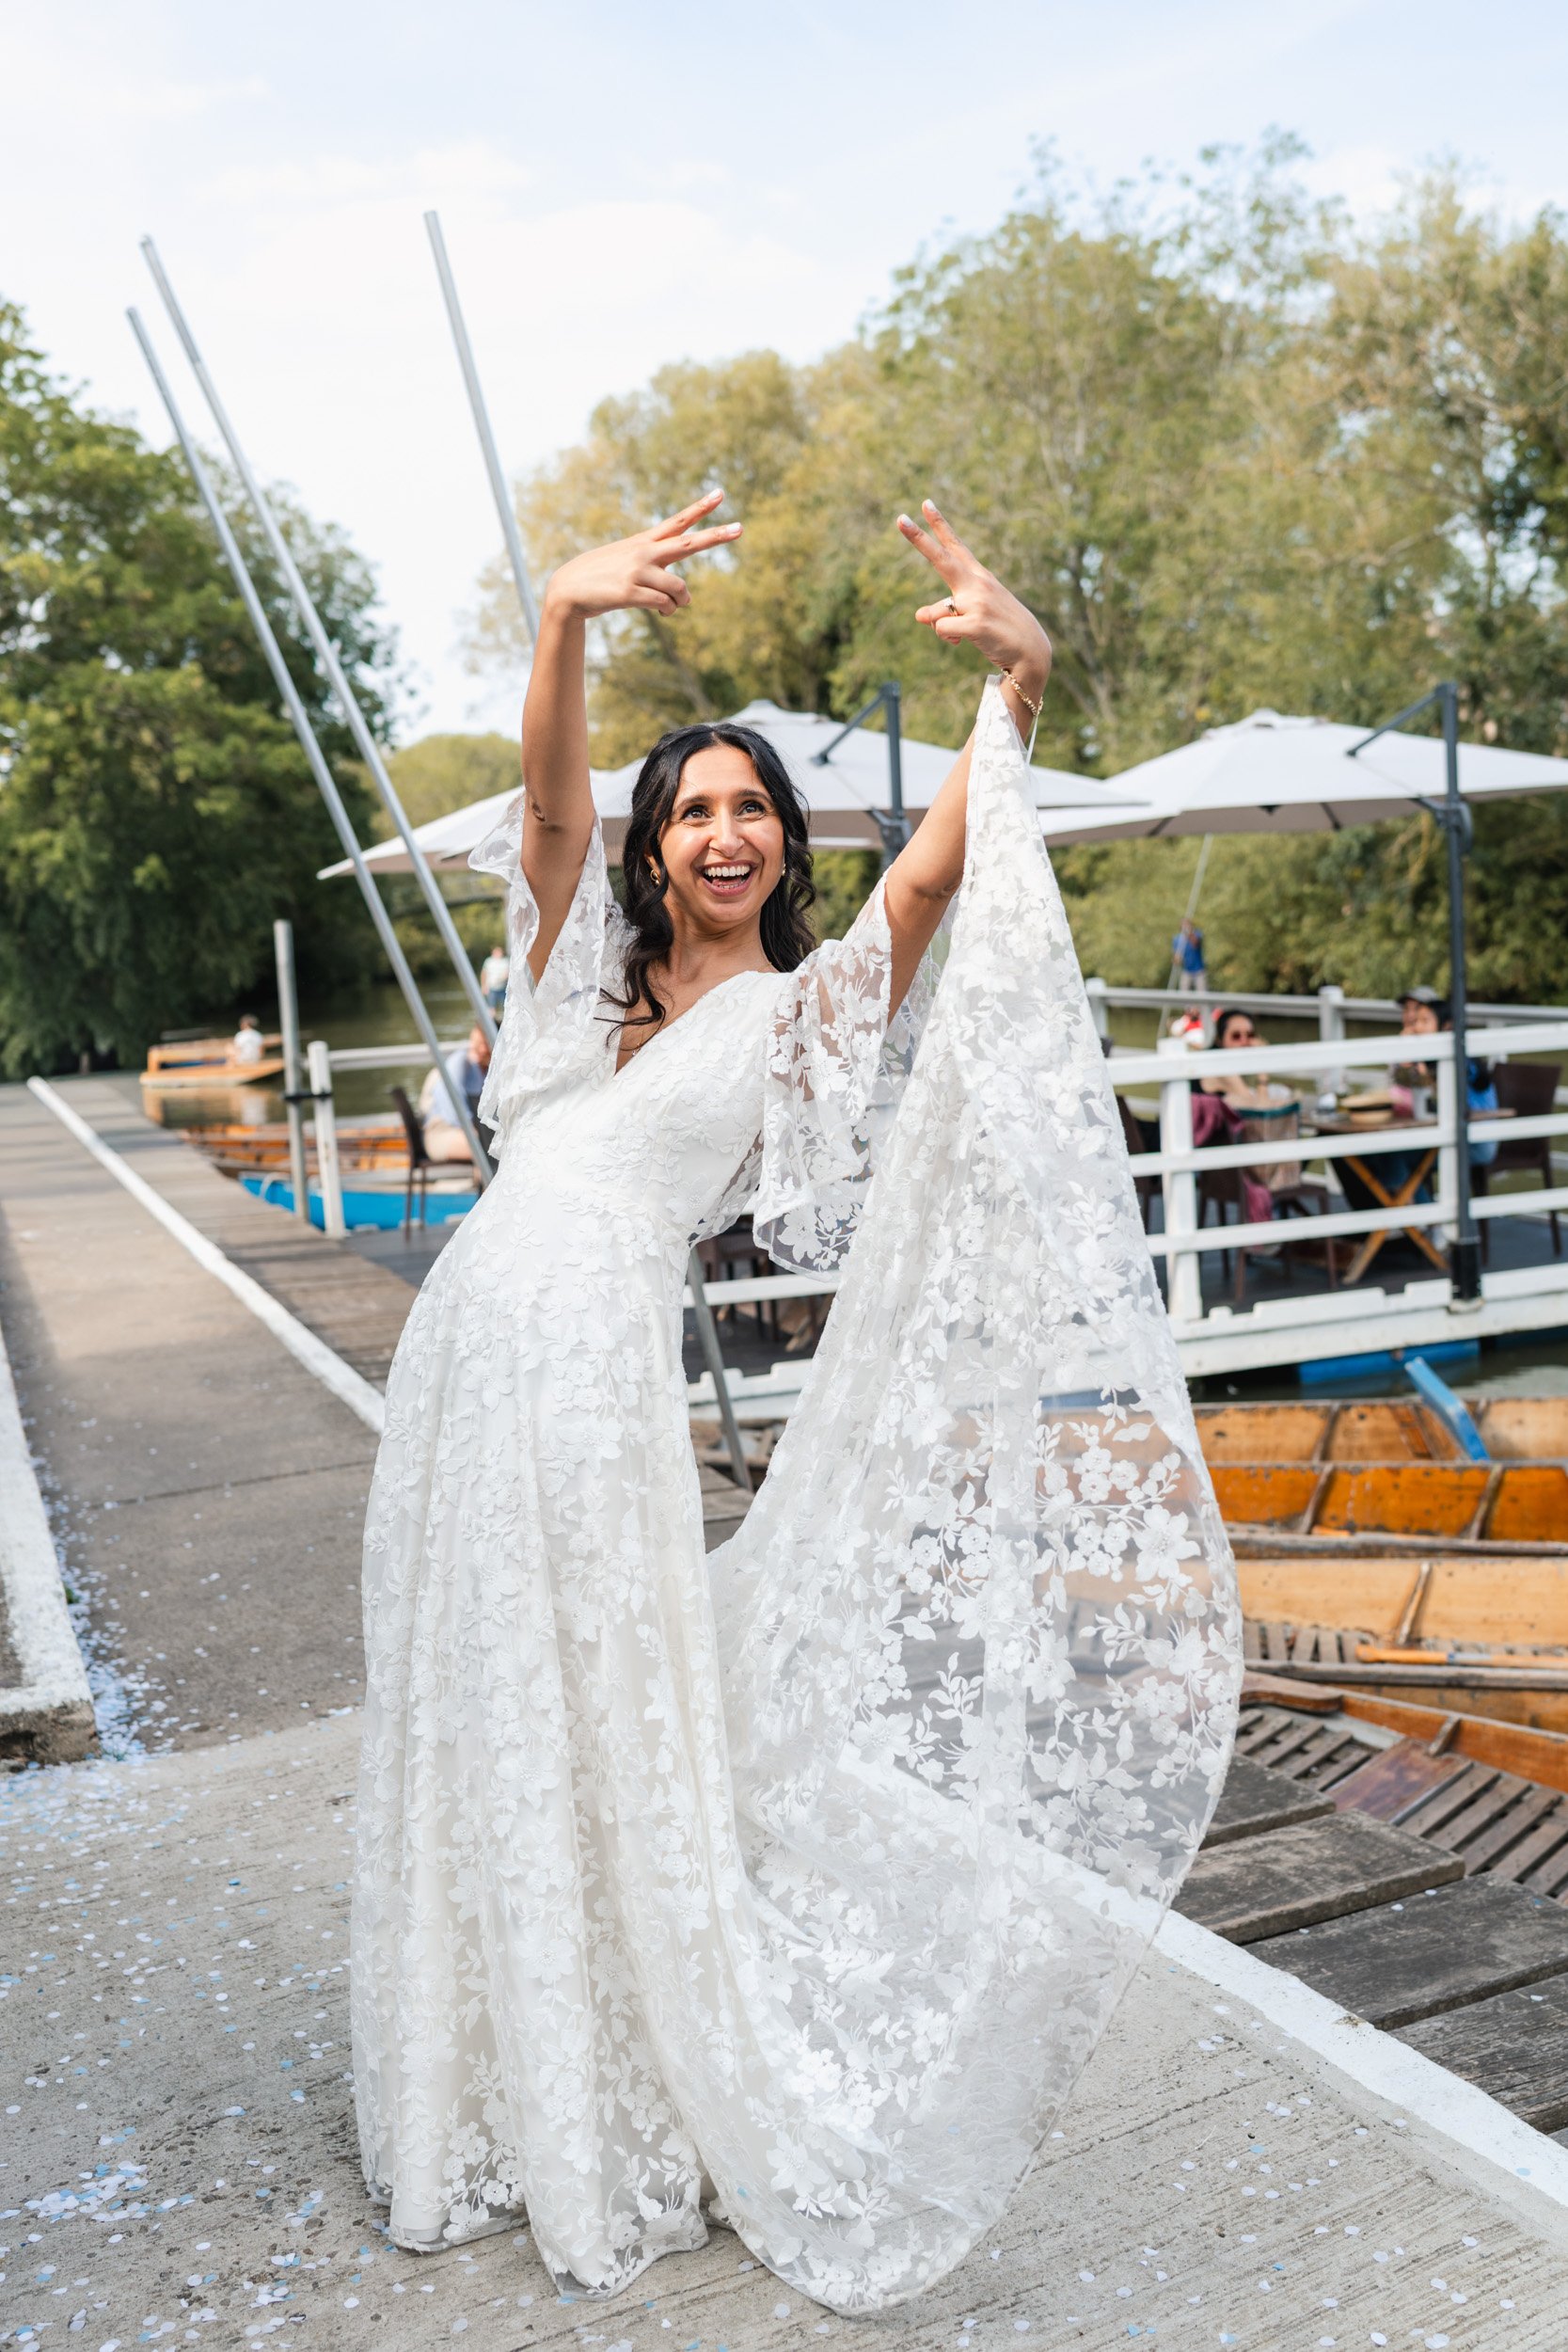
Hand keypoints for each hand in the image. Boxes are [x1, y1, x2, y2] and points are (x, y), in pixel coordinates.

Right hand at [544, 490, 741, 621]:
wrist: (568, 590)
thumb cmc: (600, 578)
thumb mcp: (626, 563)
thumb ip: (656, 570)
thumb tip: (684, 595)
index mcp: (645, 542)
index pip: (678, 521)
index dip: (700, 508)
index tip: (720, 494)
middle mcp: (645, 552)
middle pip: (688, 544)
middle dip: (716, 536)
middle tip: (741, 528)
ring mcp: (638, 571)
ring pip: (679, 588)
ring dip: (680, 601)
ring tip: (671, 606)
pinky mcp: (631, 591)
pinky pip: (664, 604)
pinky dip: (667, 610)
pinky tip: (661, 611)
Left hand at [897, 501, 1051, 696]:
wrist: (1030, 652)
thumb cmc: (1000, 630)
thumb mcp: (972, 616)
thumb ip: (945, 611)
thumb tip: (919, 615)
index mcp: (978, 577)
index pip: (955, 546)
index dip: (939, 525)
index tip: (925, 503)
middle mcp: (977, 583)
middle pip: (941, 558)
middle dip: (918, 538)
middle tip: (898, 519)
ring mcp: (978, 602)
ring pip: (935, 613)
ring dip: (942, 629)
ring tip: (964, 635)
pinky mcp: (977, 623)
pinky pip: (942, 629)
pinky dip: (948, 638)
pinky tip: (965, 641)